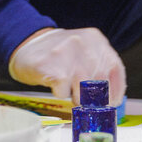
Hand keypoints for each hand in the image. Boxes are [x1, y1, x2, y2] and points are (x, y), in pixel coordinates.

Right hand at [7, 28, 124, 103]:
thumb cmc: (58, 54)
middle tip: (85, 100)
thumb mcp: (83, 52)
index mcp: (95, 39)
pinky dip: (60, 93)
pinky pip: (63, 93)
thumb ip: (99, 68)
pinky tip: (54, 82)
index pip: (115, 69)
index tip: (110, 102)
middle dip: (94, 98)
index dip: (114, 90)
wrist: (26, 43)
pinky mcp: (53, 68)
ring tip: (67, 87)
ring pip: (84, 91)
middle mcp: (84, 44)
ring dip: (76, 97)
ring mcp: (68, 55)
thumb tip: (111, 99)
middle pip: (100, 84)